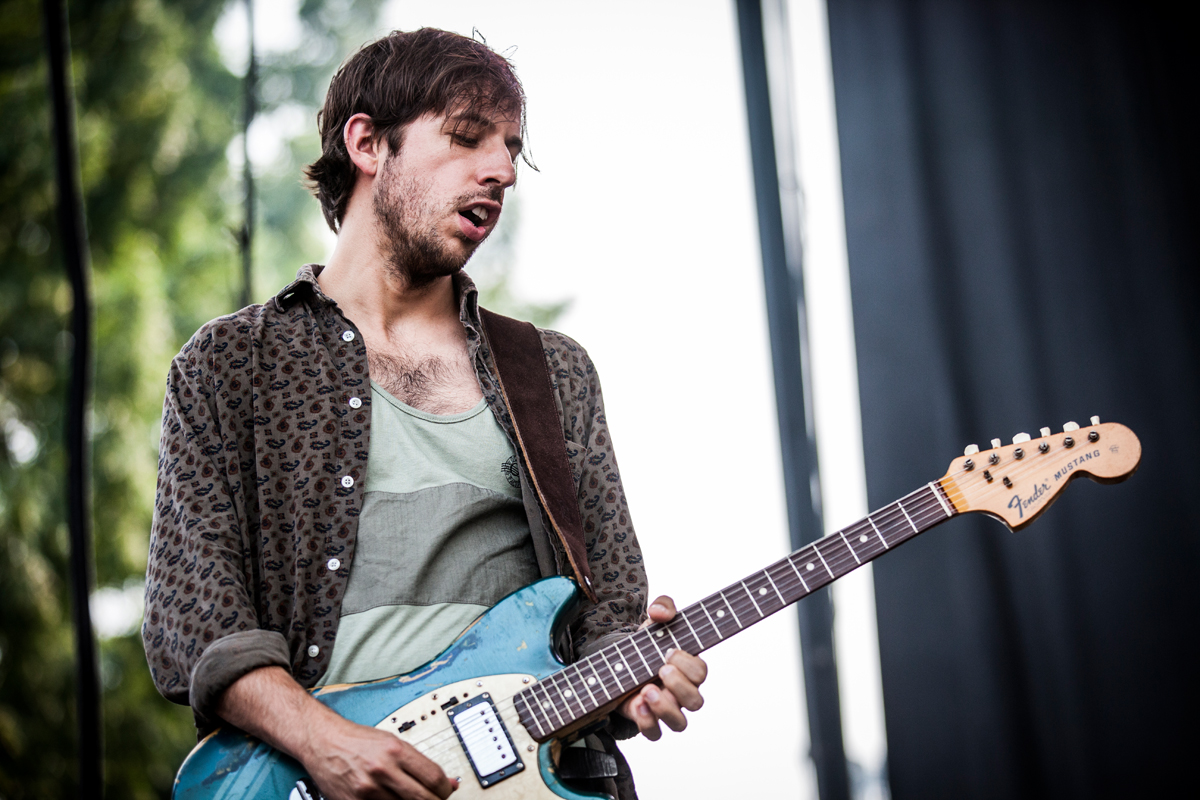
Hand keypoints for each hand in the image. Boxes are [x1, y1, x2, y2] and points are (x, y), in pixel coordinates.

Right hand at [217, 666, 455, 799]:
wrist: (322, 741)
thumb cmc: (356, 740)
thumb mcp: (391, 742)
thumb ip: (417, 762)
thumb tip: (446, 781)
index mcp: (396, 750)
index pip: (434, 778)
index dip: (446, 789)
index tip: (447, 790)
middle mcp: (384, 770)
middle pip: (423, 798)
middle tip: (435, 799)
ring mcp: (368, 789)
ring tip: (408, 797)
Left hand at [616, 595, 707, 740]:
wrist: (620, 662)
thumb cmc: (647, 643)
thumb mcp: (654, 621)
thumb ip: (663, 607)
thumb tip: (661, 612)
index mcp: (688, 669)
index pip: (701, 673)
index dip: (688, 664)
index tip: (669, 651)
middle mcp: (682, 693)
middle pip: (696, 702)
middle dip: (679, 685)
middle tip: (661, 668)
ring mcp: (666, 709)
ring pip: (680, 724)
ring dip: (665, 708)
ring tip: (647, 690)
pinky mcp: (647, 720)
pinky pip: (655, 733)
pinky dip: (648, 722)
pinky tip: (637, 705)